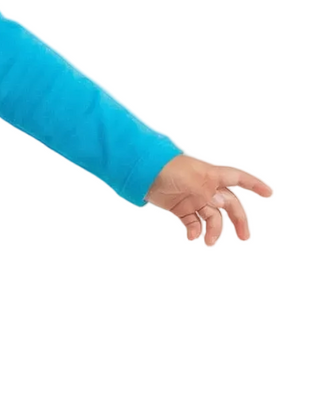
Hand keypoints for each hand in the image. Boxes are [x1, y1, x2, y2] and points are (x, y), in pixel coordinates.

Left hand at [146, 154, 271, 243]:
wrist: (142, 173)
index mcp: (212, 176)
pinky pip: (193, 222)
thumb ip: (207, 192)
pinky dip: (195, 231)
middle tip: (244, 237)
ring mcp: (194, 198)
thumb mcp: (190, 179)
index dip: (255, 185)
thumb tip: (222, 204)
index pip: (239, 179)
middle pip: (229, 205)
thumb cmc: (167, 169)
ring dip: (213, 230)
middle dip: (238, 220)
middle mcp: (206, 188)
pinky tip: (192, 236)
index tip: (269, 193)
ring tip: (208, 242)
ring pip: (212, 217)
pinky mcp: (181, 208)